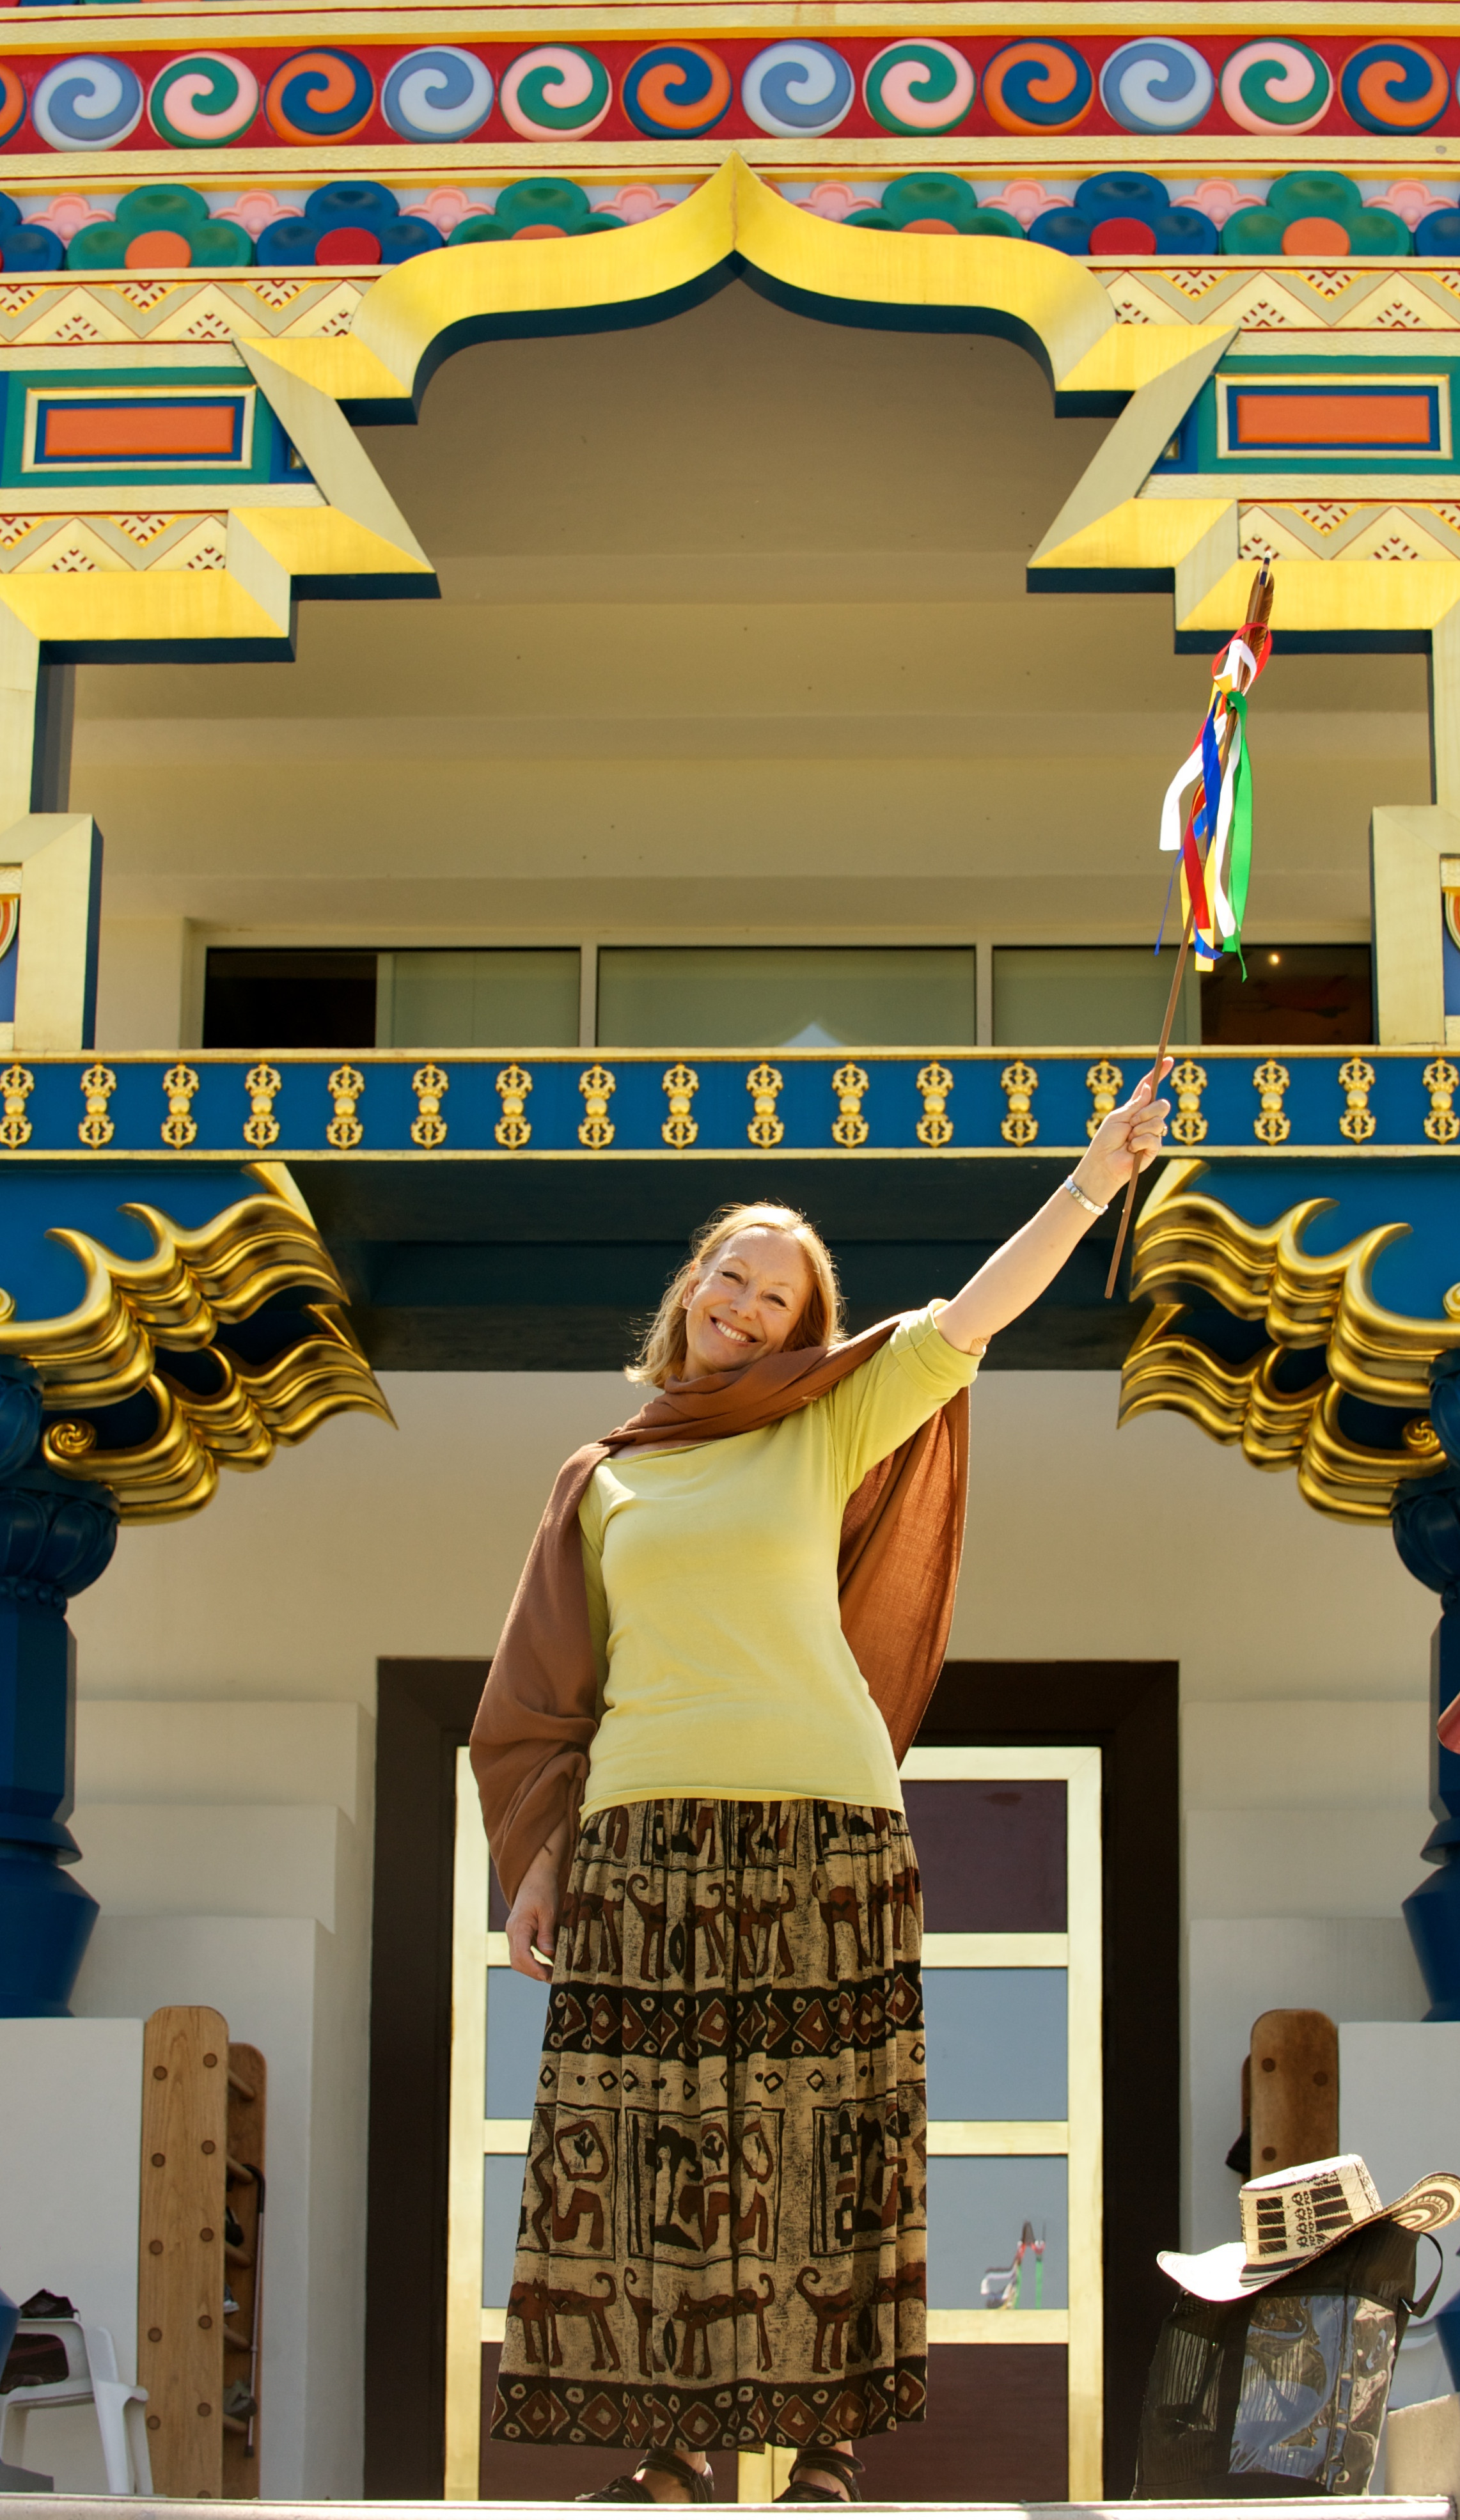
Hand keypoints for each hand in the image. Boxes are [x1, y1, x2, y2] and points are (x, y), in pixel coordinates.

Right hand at [505, 1841, 559, 1981]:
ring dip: (533, 1969)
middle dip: (533, 1972)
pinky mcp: (520, 1934)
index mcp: (518, 1926)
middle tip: (553, 1978)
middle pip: (517, 1961)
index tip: (546, 1975)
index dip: (533, 1968)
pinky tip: (548, 1964)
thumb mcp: (548, 1911)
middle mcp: (512, 1932)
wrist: (535, 1876)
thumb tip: (548, 1953)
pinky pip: (523, 1952)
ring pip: (518, 1959)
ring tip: (552, 1974)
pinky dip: (534, 1961)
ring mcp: (515, 1933)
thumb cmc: (542, 1890)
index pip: (520, 1954)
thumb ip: (546, 1933)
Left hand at [1076, 1058, 1172, 1206]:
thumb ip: (1135, 1104)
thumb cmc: (1106, 1140)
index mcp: (1136, 1108)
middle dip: (1146, 1112)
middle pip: (1161, 1104)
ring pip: (1159, 1121)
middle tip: (1131, 1123)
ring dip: (1140, 1129)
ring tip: (1128, 1140)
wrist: (1103, 1163)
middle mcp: (1147, 1119)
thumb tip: (1148, 1088)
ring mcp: (1152, 1133)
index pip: (1150, 1088)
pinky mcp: (1154, 1148)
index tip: (1169, 1060)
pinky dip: (1139, 1142)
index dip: (1159, 1074)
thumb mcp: (1118, 1117)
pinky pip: (1154, 1138)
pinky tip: (1132, 1149)